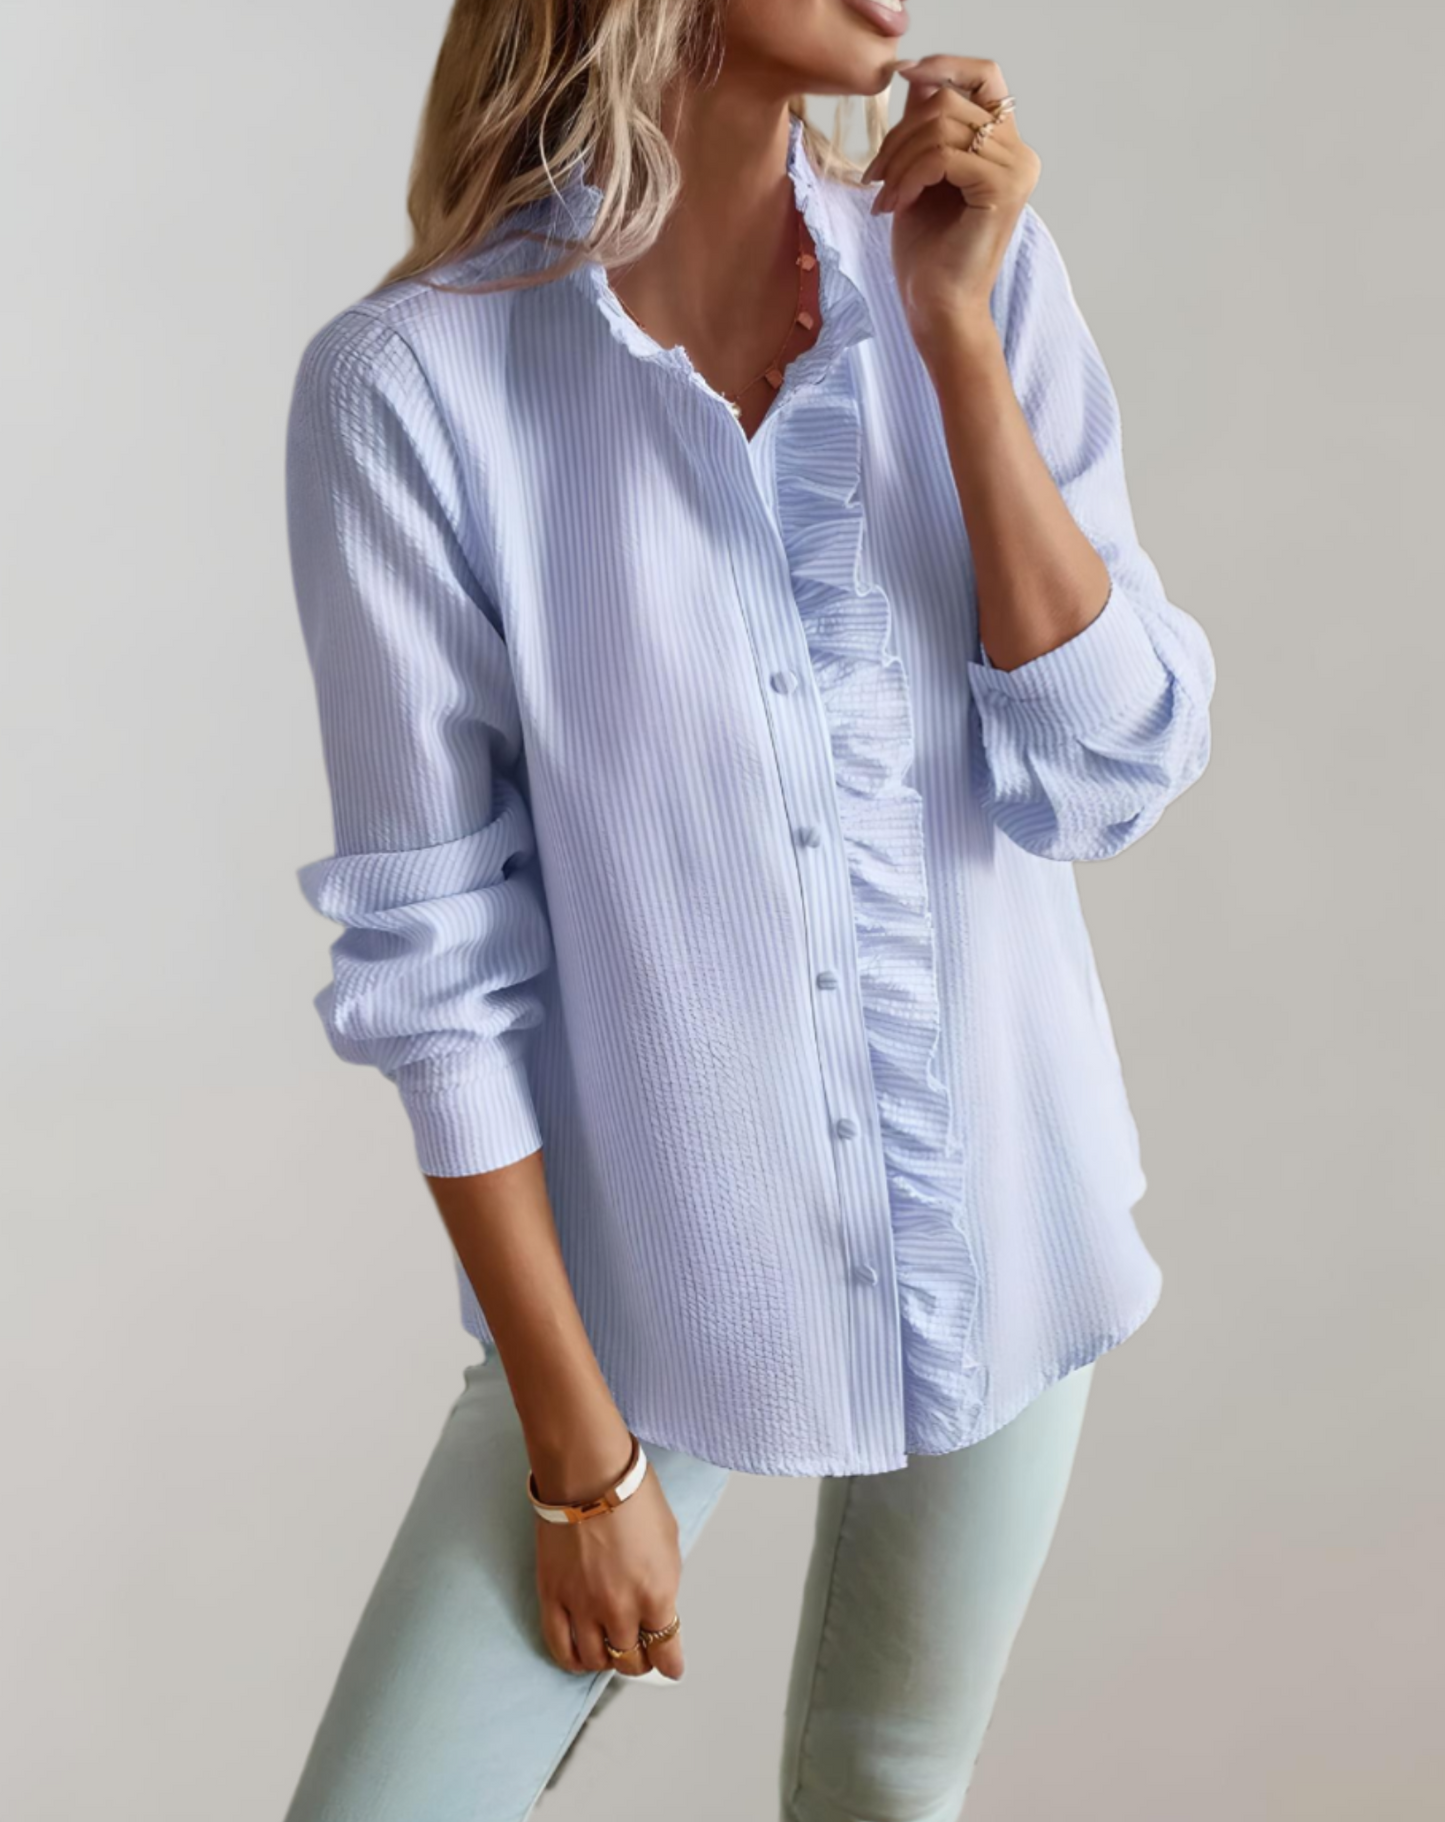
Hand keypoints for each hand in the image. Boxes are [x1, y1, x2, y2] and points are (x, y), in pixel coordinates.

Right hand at [535, 1452, 686, 1681]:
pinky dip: (573, 1661)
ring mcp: (584, 1607)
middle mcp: (621, 1609)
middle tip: (640, 1652)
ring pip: (596, 1661)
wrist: (589, 1472)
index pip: (666, 1652)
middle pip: (631, 1661)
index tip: (671, 1668)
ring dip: (607, 1661)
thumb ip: (664, 1584)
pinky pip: (561, 1649)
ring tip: (611, 1651)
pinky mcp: (553, 1599)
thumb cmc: (633, 1496)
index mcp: (656, 1594)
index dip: (670, 1665)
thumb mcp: (669, 1542)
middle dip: (640, 1661)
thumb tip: (660, 1608)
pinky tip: (580, 1658)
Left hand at [862, 54, 1040, 350]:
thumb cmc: (927, 253)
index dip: (945, 66)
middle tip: (875, 175)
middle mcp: (1019, 154)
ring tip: (883, 196)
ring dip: (899, 158)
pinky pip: (943, 156)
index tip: (902, 76)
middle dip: (900, 133)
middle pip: (951, 102)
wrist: (937, 309)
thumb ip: (926, 128)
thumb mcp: (920, 175)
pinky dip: (908, 176)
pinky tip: (894, 205)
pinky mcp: (1001, 189)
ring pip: (943, 126)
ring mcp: (1016, 170)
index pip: (985, 77)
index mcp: (1005, 147)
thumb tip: (918, 77)